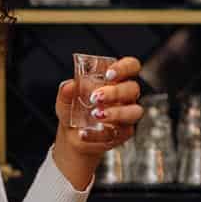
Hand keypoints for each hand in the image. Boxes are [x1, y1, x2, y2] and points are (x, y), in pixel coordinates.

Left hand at [51, 56, 143, 182]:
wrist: (72, 135)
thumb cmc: (74, 110)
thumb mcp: (66, 99)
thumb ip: (67, 91)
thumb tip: (69, 86)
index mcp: (116, 80)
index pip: (131, 66)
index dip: (124, 67)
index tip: (109, 74)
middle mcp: (126, 96)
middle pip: (133, 88)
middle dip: (116, 92)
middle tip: (96, 97)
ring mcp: (127, 115)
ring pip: (134, 111)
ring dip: (117, 113)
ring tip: (96, 115)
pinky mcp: (124, 134)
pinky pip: (118, 133)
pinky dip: (99, 134)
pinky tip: (83, 133)